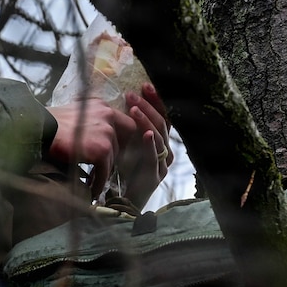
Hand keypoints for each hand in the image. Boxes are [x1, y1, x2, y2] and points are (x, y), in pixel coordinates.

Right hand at [45, 83, 172, 201]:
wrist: (38, 128)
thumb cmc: (48, 123)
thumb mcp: (73, 115)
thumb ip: (88, 123)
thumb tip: (92, 141)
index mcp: (101, 106)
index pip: (124, 124)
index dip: (119, 139)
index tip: (110, 150)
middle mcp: (107, 115)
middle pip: (119, 144)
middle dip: (109, 157)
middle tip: (98, 168)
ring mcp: (106, 132)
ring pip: (112, 159)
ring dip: (102, 171)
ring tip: (92, 181)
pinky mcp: (101, 149)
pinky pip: (104, 171)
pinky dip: (98, 182)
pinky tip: (90, 189)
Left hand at [116, 84, 173, 207]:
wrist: (122, 201)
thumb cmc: (123, 170)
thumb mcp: (126, 143)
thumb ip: (129, 126)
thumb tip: (124, 101)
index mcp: (159, 142)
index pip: (163, 116)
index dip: (156, 100)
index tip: (145, 85)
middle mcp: (165, 151)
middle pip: (162, 124)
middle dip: (149, 107)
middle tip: (133, 95)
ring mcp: (162, 164)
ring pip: (159, 138)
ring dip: (146, 121)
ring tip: (134, 109)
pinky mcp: (155, 177)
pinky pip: (154, 158)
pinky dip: (150, 145)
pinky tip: (145, 134)